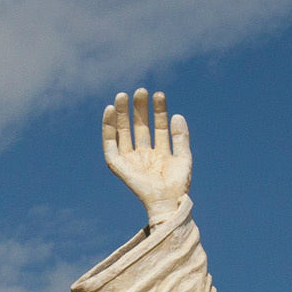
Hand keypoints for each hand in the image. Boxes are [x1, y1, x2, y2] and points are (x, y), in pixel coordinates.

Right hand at [101, 88, 190, 219]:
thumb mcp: (183, 157)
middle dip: (139, 108)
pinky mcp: (118, 165)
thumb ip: (180, 137)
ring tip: (123, 95)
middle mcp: (144, 154)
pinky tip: (109, 111)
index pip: (158, 126)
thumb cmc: (178, 185)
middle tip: (141, 91)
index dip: (159, 111)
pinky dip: (107, 127)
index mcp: (160, 152)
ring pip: (124, 131)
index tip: (159, 95)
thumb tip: (177, 115)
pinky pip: (110, 143)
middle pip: (139, 126)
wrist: (167, 201)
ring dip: (122, 113)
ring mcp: (131, 159)